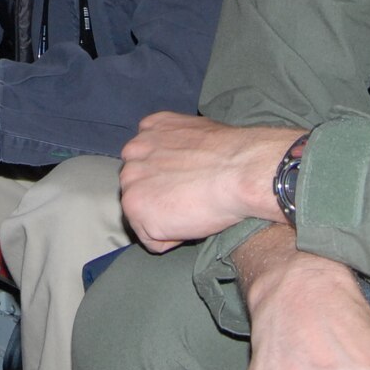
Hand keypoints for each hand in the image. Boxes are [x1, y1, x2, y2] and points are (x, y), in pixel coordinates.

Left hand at [119, 111, 304, 252]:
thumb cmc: (230, 155)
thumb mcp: (198, 134)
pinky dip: (170, 240)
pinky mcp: (136, 210)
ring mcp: (131, 181)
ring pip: (143, 214)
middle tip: (193, 200)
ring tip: (194, 211)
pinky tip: (191, 224)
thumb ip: (179, 146)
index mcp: (148, 129)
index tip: (191, 183)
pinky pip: (151, 239)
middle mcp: (133, 151)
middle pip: (141, 187)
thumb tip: (183, 161)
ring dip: (165, 220)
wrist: (238, 171)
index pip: (148, 162)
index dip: (171, 179)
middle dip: (162, 198)